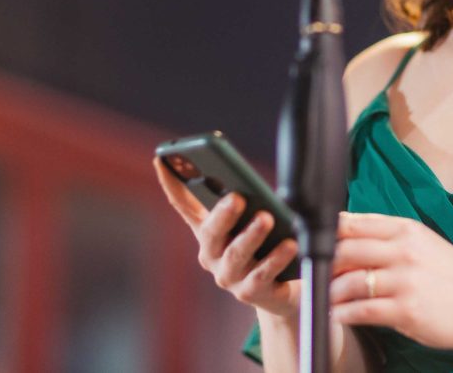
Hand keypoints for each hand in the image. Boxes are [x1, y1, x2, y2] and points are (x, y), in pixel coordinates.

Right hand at [153, 158, 300, 317]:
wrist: (279, 289)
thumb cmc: (264, 245)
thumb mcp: (251, 220)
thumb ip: (246, 203)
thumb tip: (247, 184)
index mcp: (208, 231)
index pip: (183, 204)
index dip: (170, 183)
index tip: (161, 158)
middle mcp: (212, 255)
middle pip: (211, 232)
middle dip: (222, 214)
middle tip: (237, 197)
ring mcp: (229, 276)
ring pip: (237, 254)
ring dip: (251, 235)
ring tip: (267, 218)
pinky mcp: (250, 293)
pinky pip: (262, 275)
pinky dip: (275, 258)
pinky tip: (290, 244)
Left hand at [330, 212, 452, 350]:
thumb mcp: (425, 244)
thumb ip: (389, 236)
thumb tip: (347, 229)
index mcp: (407, 229)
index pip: (353, 223)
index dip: (328, 234)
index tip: (318, 245)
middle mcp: (404, 250)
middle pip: (345, 250)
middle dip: (324, 264)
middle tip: (316, 274)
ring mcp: (405, 281)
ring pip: (348, 282)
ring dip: (330, 292)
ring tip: (327, 298)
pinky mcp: (406, 310)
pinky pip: (361, 310)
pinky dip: (343, 313)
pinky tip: (339, 315)